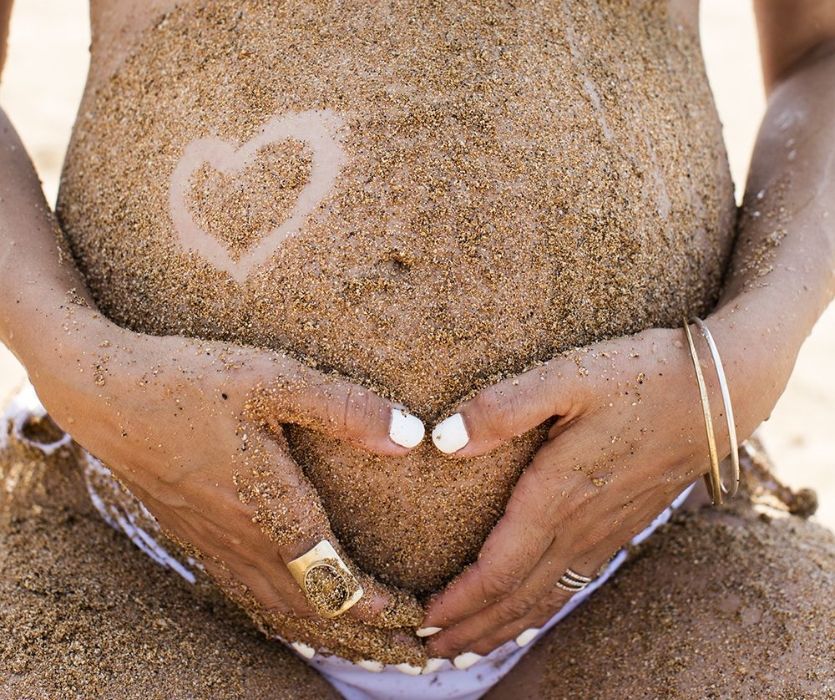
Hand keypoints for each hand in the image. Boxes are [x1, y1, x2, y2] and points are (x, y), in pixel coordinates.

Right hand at [29, 304, 424, 625]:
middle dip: (360, 627)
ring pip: (273, 603)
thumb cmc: (189, 381)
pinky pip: (241, 587)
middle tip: (400, 639)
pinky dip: (277, 606)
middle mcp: (241, 539)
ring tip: (354, 632)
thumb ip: (346, 410)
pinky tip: (282, 597)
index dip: (378, 606)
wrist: (100, 391)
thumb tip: (411, 437)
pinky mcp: (189, 530)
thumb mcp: (276, 380)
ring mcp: (210, 540)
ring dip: (319, 622)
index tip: (414, 616)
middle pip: (308, 606)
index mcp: (271, 510)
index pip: (335, 583)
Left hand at [422, 321, 781, 659]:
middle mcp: (580, 525)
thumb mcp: (570, 375)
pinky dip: (542, 610)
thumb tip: (444, 440)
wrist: (719, 391)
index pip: (499, 568)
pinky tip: (530, 614)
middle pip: (517, 597)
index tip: (422, 618)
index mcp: (558, 493)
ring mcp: (605, 530)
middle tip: (429, 649)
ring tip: (468, 648)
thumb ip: (505, 406)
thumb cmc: (642, 376)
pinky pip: (574, 583)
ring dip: (502, 627)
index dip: (460, 600)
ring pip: (546, 597)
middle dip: (471, 628)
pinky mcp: (622, 525)